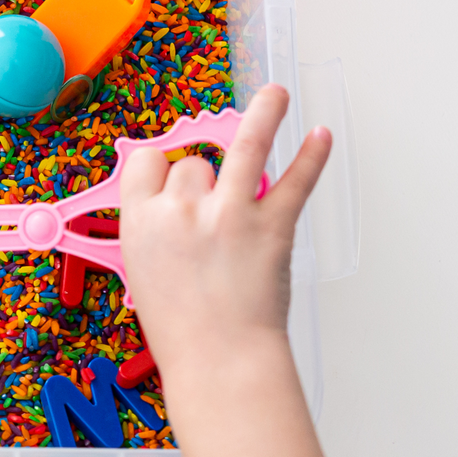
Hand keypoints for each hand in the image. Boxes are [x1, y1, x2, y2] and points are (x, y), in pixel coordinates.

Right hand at [120, 86, 370, 456]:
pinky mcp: (270, 227)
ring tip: (276, 94)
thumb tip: (175, 204)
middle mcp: (180, 210)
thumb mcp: (143, 274)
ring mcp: (228, 215)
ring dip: (264, 115)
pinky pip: (294, 182)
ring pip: (244, 147)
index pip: (146, 163)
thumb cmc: (180, 331)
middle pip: (193, 163)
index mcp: (139, 223)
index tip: (168, 169)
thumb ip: (155, 232)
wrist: (219, 362)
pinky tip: (319, 137)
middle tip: (213, 214)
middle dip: (205, 180)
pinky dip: (311, 158)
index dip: (159, 166)